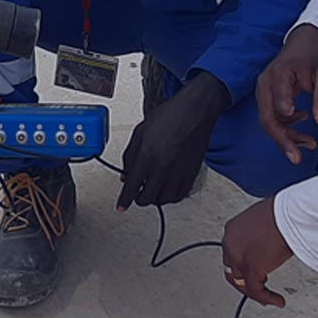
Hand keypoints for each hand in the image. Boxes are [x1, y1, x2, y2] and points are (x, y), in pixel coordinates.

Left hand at [117, 72, 226, 209]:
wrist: (196, 111)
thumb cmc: (169, 116)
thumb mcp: (140, 131)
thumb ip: (130, 155)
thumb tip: (125, 175)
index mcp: (148, 155)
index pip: (132, 186)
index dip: (124, 200)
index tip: (121, 207)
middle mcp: (164, 167)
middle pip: (147, 198)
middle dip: (138, 198)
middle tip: (137, 192)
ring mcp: (179, 171)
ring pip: (163, 200)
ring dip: (154, 198)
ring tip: (151, 189)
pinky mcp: (192, 173)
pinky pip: (180, 195)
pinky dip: (170, 197)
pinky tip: (166, 189)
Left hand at [221, 197, 293, 307]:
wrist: (290, 214)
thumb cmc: (283, 212)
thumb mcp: (263, 220)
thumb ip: (259, 233)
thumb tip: (267, 241)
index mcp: (232, 230)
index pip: (232, 253)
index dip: (242, 266)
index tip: (253, 273)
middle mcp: (231, 243)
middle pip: (233, 270)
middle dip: (245, 281)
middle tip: (258, 288)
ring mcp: (239, 257)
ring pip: (241, 283)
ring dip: (255, 292)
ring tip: (268, 297)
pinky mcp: (251, 268)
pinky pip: (256, 290)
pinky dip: (266, 297)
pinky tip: (277, 300)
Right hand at [257, 24, 317, 165]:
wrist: (304, 44)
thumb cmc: (314, 57)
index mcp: (281, 73)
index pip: (278, 98)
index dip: (285, 114)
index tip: (296, 127)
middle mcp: (266, 83)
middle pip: (268, 117)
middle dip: (282, 139)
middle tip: (296, 156)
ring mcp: (264, 90)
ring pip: (268, 121)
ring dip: (286, 136)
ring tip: (308, 143)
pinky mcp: (266, 97)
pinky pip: (271, 118)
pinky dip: (285, 128)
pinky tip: (302, 127)